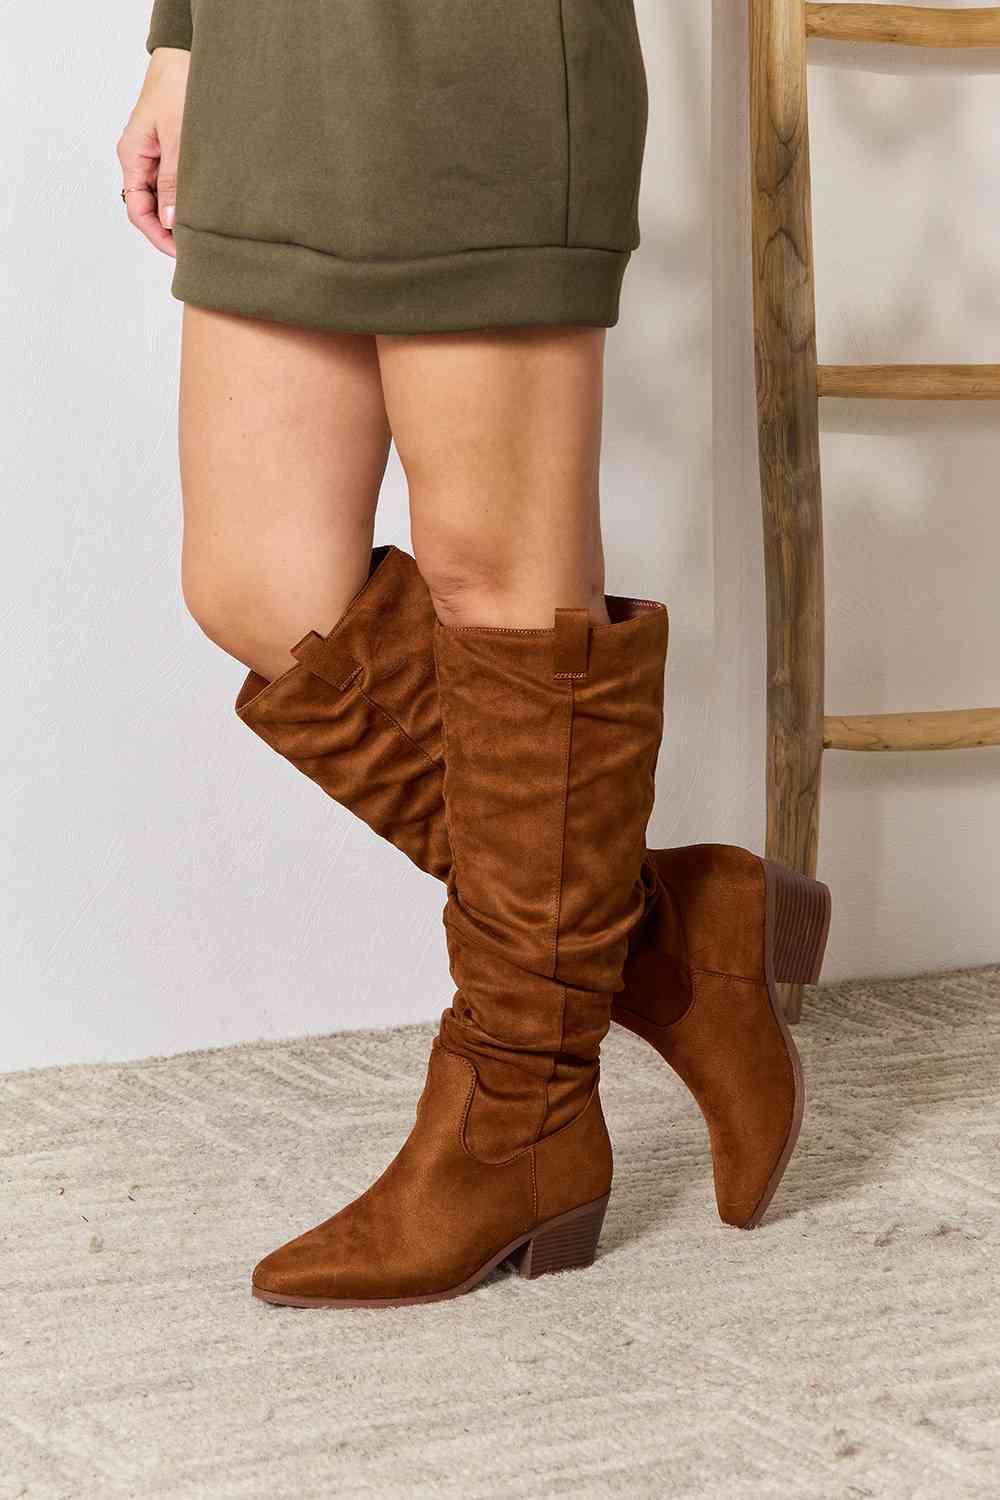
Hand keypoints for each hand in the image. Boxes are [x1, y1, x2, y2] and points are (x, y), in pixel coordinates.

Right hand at [117, 47, 189, 257]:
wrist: (186, 59)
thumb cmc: (178, 89)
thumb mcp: (178, 139)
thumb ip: (174, 181)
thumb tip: (171, 220)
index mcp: (132, 156)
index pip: (138, 210)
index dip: (158, 236)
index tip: (182, 253)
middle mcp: (139, 160)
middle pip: (149, 209)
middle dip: (170, 232)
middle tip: (198, 249)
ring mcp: (153, 157)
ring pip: (162, 198)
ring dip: (179, 216)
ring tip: (204, 233)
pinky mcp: (169, 153)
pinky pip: (173, 184)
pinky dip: (186, 199)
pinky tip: (203, 209)